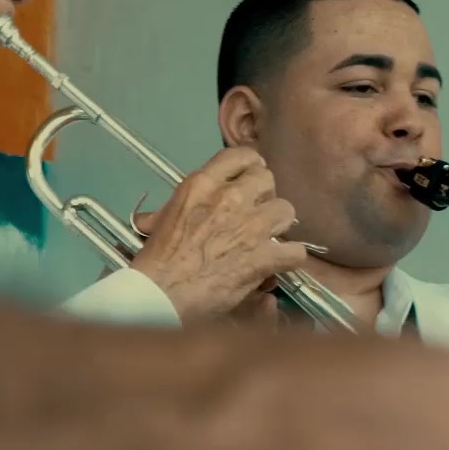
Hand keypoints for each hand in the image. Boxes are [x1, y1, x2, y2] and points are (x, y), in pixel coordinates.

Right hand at [125, 147, 319, 322]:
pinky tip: (278, 263)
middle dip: (264, 195)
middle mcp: (231, 198)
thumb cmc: (156, 260)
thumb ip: (169, 212)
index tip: (249, 178)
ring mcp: (251, 226)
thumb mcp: (160, 222)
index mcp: (203, 184)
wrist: (161, 295)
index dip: (250, 165)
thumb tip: (153, 218)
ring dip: (278, 224)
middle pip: (267, 179)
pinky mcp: (264, 256)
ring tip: (268, 237)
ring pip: (286, 210)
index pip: (240, 155)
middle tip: (255, 211)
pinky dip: (289, 259)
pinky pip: (295, 250)